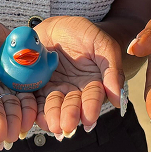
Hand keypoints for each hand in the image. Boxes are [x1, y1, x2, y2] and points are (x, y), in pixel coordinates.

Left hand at [35, 16, 123, 137]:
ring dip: (50, 116)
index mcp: (92, 84)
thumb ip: (112, 70)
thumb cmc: (86, 34)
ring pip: (52, 106)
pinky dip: (32, 108)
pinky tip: (32, 115)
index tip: (88, 119)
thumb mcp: (103, 45)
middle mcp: (73, 90)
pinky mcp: (36, 85)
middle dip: (69, 116)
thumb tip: (118, 100)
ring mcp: (54, 88)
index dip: (90, 108)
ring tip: (50, 125)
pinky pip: (33, 98)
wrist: (60, 26)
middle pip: (71, 106)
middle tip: (65, 125)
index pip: (93, 98)